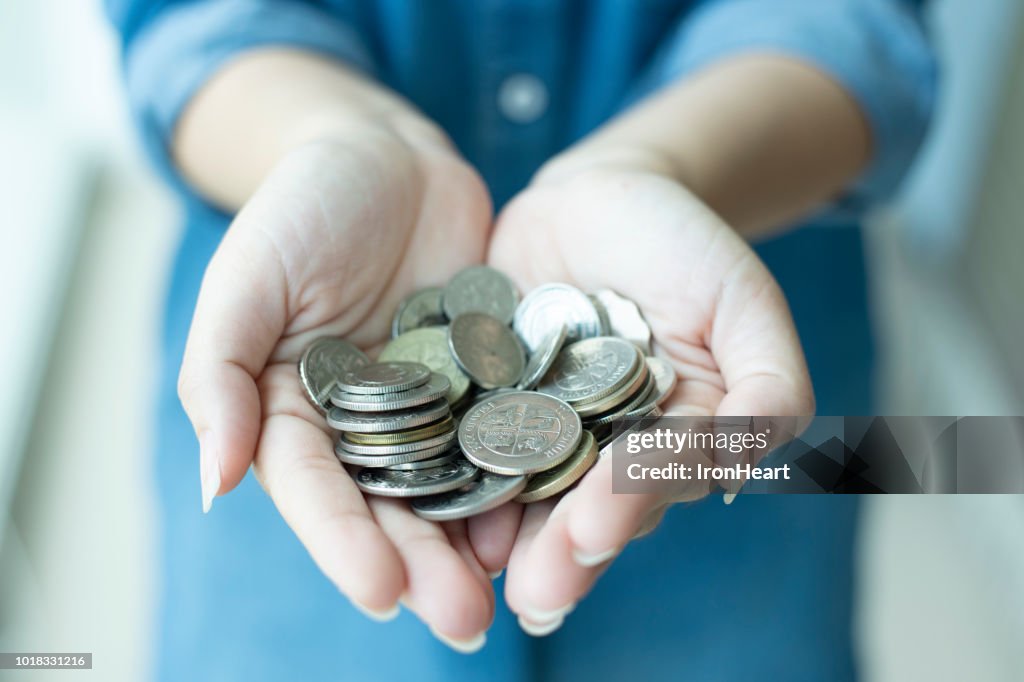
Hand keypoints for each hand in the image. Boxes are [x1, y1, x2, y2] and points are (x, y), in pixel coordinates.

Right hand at [177, 125, 504, 647]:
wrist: (385, 152)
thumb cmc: (301, 206)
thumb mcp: (245, 279)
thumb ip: (222, 374)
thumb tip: (215, 483)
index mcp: (293, 411)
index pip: (315, 488)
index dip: (343, 541)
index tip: (379, 592)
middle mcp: (364, 422)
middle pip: (391, 504)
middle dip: (424, 564)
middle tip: (464, 623)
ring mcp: (430, 403)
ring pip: (453, 482)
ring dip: (479, 538)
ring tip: (515, 589)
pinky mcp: (485, 377)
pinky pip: (505, 429)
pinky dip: (524, 469)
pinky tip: (551, 508)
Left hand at [486, 153, 813, 632]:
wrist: (599, 197)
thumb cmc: (685, 247)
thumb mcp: (742, 302)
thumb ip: (768, 384)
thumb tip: (747, 471)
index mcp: (668, 445)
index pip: (649, 486)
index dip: (625, 507)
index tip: (597, 526)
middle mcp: (600, 455)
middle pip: (582, 511)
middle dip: (561, 550)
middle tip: (537, 590)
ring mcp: (537, 435)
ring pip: (520, 493)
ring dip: (501, 533)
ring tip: (476, 571)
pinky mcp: (481, 406)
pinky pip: (461, 442)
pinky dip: (446, 470)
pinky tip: (423, 499)